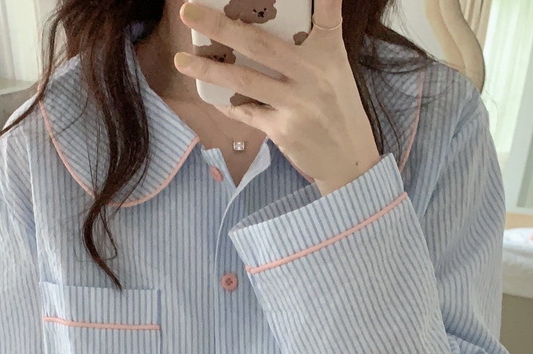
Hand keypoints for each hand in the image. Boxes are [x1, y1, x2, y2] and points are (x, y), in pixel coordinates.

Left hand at [176, 0, 380, 194]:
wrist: (350, 160)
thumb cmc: (339, 109)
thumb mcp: (336, 70)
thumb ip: (312, 45)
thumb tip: (273, 30)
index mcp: (329, 53)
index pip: (326, 13)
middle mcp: (312, 75)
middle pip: (260, 45)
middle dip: (221, 26)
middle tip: (189, 11)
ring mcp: (296, 104)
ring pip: (245, 81)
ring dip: (209, 70)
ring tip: (182, 60)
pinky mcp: (283, 130)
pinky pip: (247, 112)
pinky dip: (226, 103)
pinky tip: (208, 94)